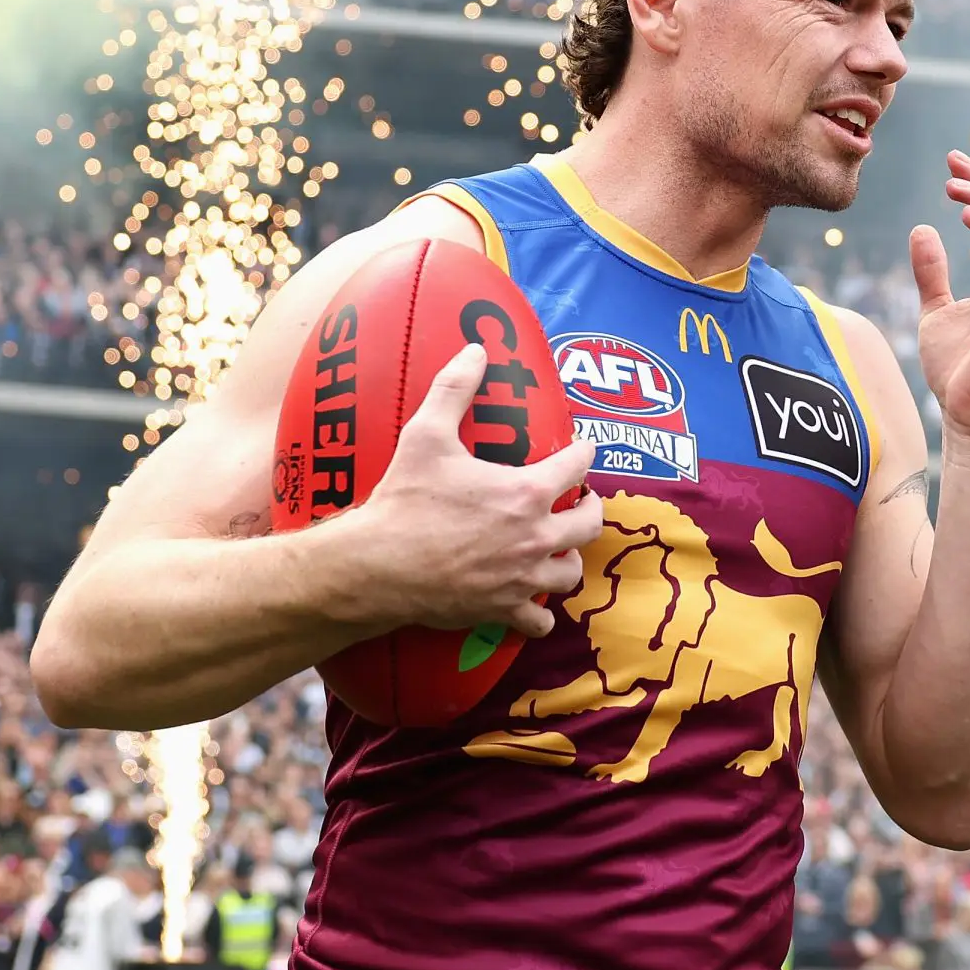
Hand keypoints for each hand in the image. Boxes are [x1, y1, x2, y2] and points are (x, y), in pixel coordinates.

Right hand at [347, 343, 603, 637]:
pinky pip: (540, 621)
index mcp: (525, 492)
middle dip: (591, 509)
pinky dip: (540, 612)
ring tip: (558, 547)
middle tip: (580, 501)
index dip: (584, 451)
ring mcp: (521, 578)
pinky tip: (532, 600)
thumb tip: (475, 348)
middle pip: (589, 524)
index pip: (578, 466)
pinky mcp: (503, 610)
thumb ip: (455, 387)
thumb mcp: (426, 433)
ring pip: (570, 573)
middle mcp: (535, 537)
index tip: (583, 447)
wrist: (378, 567)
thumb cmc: (404, 499)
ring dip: (569, 557)